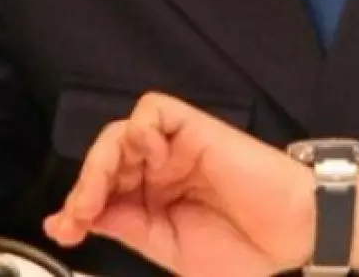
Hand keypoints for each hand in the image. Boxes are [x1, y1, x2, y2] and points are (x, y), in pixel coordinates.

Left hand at [45, 93, 314, 276]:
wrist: (294, 234)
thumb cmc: (246, 248)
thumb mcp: (169, 248)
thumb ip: (126, 227)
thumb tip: (72, 219)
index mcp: (155, 199)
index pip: (103, 190)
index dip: (78, 205)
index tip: (64, 229)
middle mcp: (162, 169)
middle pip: (107, 158)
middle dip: (84, 185)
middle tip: (78, 215)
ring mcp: (177, 147)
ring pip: (123, 132)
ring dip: (101, 161)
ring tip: (100, 192)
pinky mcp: (194, 128)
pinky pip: (154, 110)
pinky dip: (139, 130)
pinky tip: (146, 159)